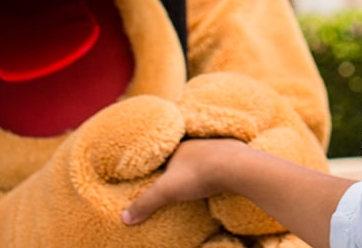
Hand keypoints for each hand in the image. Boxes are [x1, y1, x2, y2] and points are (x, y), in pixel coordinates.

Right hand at [123, 138, 246, 225]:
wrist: (237, 167)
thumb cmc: (199, 175)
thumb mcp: (166, 191)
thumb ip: (145, 203)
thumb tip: (124, 218)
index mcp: (180, 147)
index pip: (166, 154)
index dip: (161, 163)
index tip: (158, 172)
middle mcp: (198, 143)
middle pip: (186, 155)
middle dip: (182, 165)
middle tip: (179, 178)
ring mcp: (218, 147)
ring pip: (206, 157)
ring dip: (202, 167)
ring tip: (198, 180)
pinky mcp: (235, 155)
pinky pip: (223, 162)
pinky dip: (219, 170)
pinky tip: (220, 179)